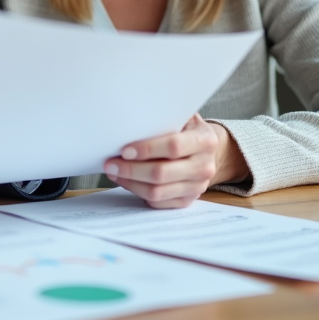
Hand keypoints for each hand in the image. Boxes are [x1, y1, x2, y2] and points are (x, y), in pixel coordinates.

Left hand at [104, 114, 246, 208]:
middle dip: (131, 169)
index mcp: (204, 140)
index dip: (147, 149)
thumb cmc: (187, 129)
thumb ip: (164, 117)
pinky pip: (158, 203)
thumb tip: (130, 119)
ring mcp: (197, 186)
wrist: (208, 150)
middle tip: (111, 163)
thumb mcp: (182, 116)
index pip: (173, 146)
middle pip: (162, 173)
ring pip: (157, 192)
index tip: (125, 150)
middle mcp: (204, 166)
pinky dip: (138, 192)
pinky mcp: (187, 201)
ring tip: (115, 172)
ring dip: (131, 183)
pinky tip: (127, 181)